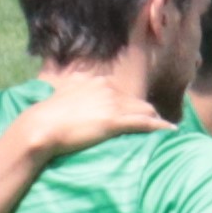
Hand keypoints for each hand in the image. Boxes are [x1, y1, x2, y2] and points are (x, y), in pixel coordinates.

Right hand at [18, 80, 166, 157]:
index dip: (131, 104)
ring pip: (145, 110)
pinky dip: (160, 127)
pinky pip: (145, 123)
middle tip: (156, 125)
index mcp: (96, 81)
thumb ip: (75, 86)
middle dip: (147, 112)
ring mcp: (112, 104)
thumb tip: (76, 81)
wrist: (41, 127)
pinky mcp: (114, 121)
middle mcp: (107, 88)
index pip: (123, 92)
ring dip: (156, 120)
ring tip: (165, 130)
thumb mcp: (62, 92)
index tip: (136, 113)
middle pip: (138, 100)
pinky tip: (170, 131)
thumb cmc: (47, 115)